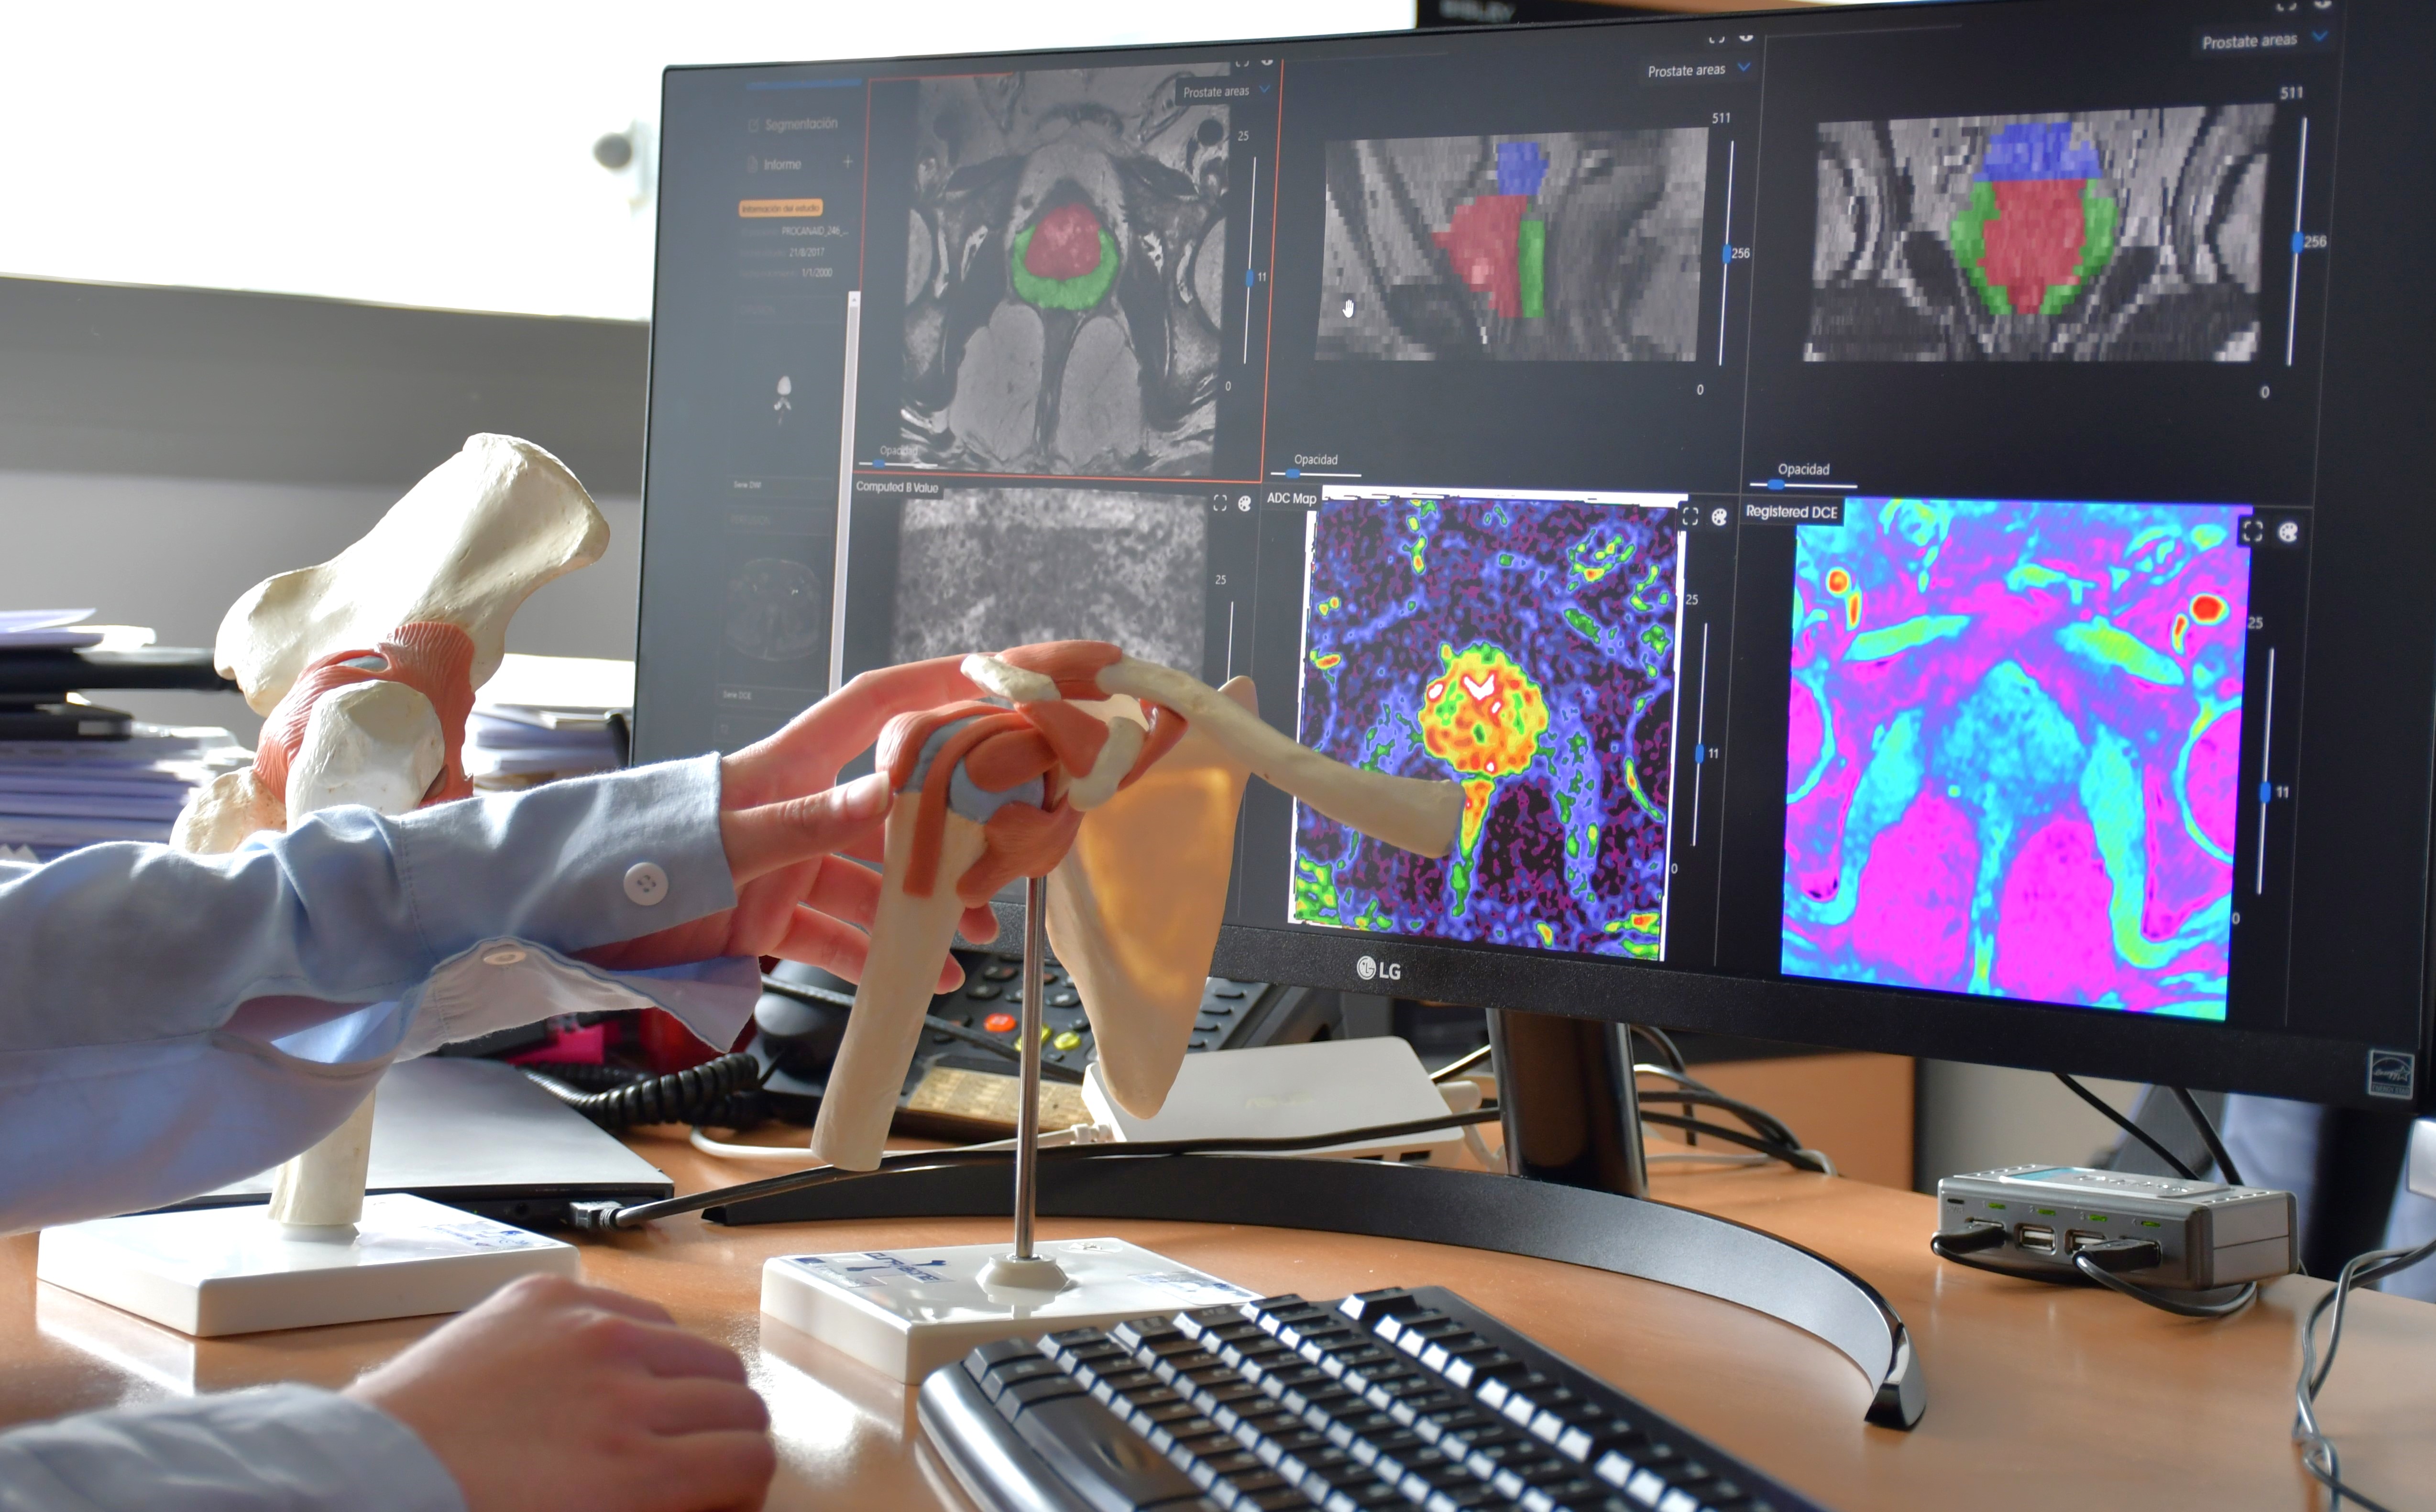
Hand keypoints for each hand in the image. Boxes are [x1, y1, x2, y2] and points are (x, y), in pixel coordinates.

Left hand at [345, 1273, 773, 1511]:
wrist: (365, 1476)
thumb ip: (660, 1508)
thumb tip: (715, 1498)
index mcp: (633, 1470)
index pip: (752, 1455)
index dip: (744, 1481)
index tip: (721, 1491)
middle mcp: (623, 1388)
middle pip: (738, 1397)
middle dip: (724, 1434)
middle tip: (689, 1456)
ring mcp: (587, 1330)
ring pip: (698, 1347)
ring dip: (688, 1383)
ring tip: (648, 1410)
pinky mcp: (547, 1295)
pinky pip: (637, 1308)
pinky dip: (635, 1340)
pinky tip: (600, 1372)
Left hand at [579, 659, 996, 982]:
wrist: (554, 923)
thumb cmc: (624, 861)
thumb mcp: (722, 842)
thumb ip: (806, 823)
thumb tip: (887, 794)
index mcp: (782, 767)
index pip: (872, 707)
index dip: (932, 687)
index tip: (993, 684)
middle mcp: (792, 813)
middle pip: (888, 813)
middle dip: (946, 838)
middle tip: (998, 863)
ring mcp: (780, 869)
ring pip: (870, 884)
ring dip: (918, 910)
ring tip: (968, 936)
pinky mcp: (763, 921)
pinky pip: (833, 937)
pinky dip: (874, 957)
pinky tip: (913, 976)